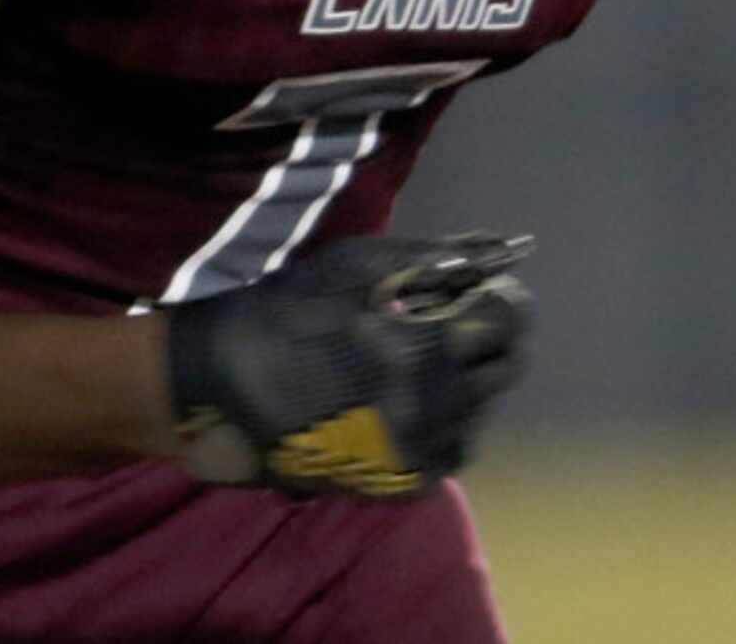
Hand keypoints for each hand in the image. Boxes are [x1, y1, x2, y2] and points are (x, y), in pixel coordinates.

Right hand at [163, 232, 533, 498]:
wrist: (227, 384)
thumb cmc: (292, 309)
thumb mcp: (361, 265)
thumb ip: (436, 258)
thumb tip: (496, 253)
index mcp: (425, 345)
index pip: (508, 319)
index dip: (502, 299)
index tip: (486, 292)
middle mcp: (433, 405)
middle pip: (505, 367)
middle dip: (490, 339)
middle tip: (456, 325)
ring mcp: (419, 451)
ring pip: (482, 410)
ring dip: (468, 382)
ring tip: (426, 364)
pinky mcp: (402, 482)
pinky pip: (453, 451)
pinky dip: (446, 426)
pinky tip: (412, 403)